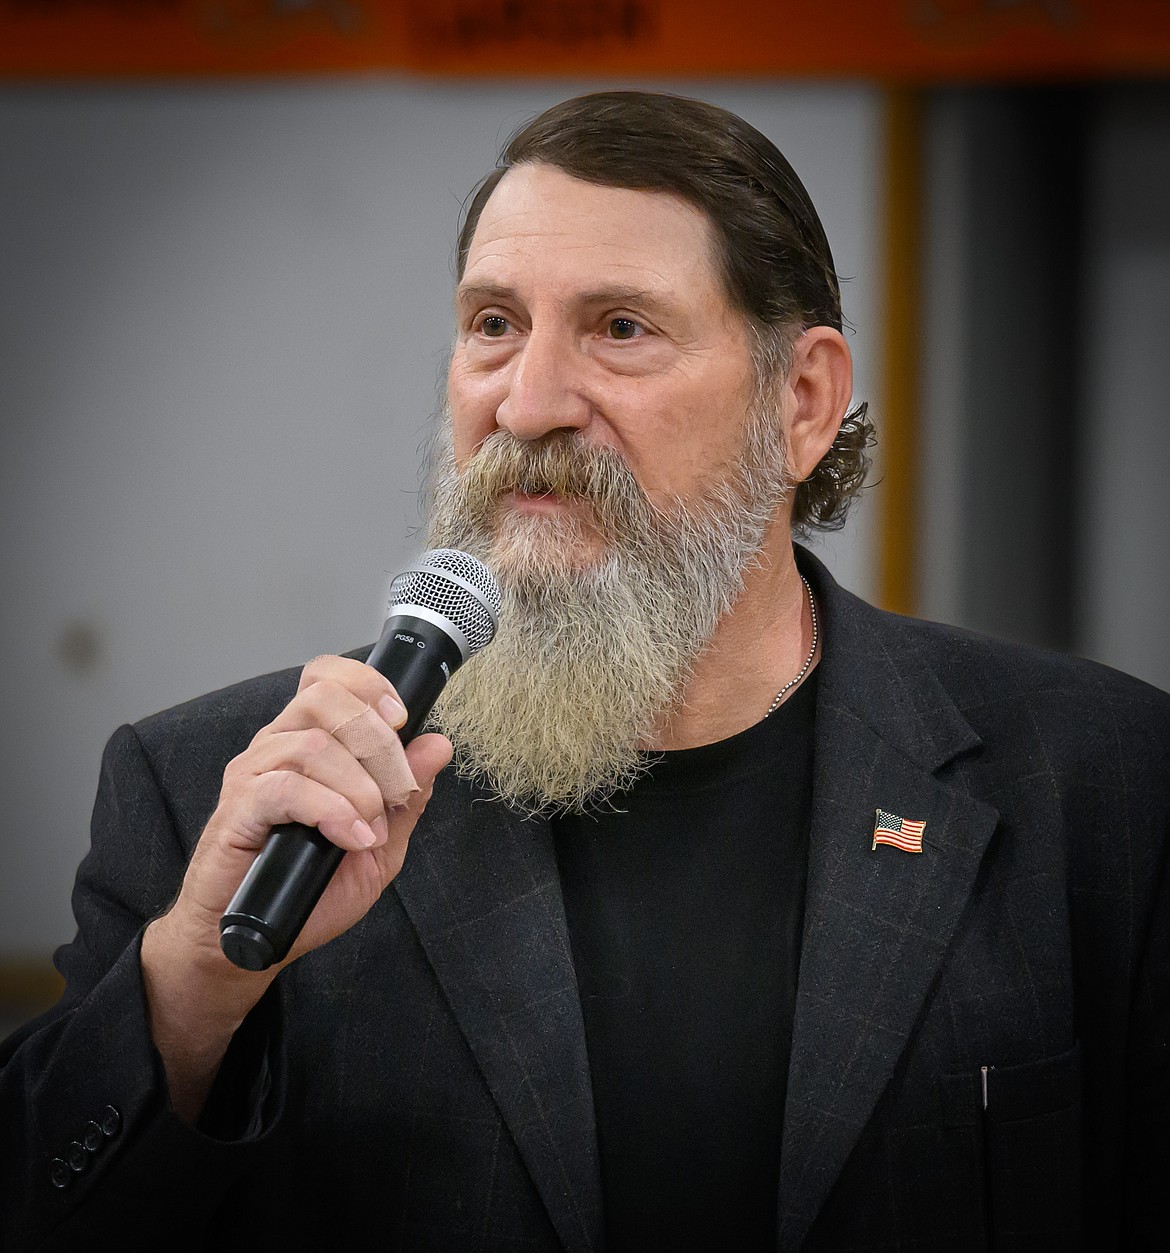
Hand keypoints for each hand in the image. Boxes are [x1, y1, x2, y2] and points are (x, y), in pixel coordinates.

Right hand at [141, 655, 452, 1117]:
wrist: (254, 939)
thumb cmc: (310, 890)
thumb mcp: (380, 845)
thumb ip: (407, 796)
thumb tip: (438, 745)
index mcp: (309, 741)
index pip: (328, 677)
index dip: (368, 684)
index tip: (402, 718)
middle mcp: (277, 746)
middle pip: (325, 698)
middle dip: (378, 741)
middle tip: (396, 790)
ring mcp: (253, 774)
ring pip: (313, 744)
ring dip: (359, 786)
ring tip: (371, 828)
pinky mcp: (237, 810)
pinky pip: (285, 788)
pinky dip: (331, 811)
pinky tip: (351, 838)